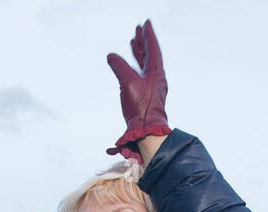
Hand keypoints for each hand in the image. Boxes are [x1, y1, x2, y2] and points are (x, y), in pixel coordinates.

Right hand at [106, 20, 169, 160]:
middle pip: (150, 55)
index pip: (153, 48)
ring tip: (133, 43)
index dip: (148, 35)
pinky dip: (134, 66)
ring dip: (139, 53)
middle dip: (143, 42)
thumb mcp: (128, 82)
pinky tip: (128, 66)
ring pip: (145, 65)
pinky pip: (140, 75)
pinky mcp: (145, 96)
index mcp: (156, 72)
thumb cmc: (140, 107)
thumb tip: (111, 56)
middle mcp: (156, 78)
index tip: (145, 24)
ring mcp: (151, 87)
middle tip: (138, 30)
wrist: (146, 131)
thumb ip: (119, 67)